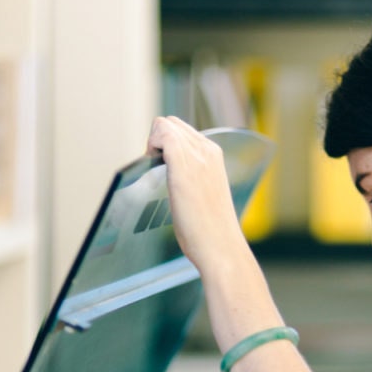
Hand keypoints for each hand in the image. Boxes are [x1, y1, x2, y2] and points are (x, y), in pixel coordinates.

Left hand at [146, 116, 244, 273]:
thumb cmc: (211, 231)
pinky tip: (151, 165)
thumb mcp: (204, 195)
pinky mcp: (183, 164)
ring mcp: (197, 155)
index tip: (161, 168)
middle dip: (157, 142)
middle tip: (155, 170)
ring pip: (165, 124)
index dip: (165, 145)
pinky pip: (162, 133)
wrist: (221, 247)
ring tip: (154, 171)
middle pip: (172, 123)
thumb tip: (174, 178)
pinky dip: (151, 144)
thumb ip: (192, 179)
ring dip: (152, 144)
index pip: (183, 131)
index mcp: (215, 155)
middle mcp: (207, 150)